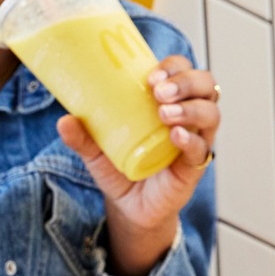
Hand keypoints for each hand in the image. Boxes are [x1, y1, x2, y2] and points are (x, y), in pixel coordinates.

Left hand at [57, 55, 218, 275]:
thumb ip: (82, 137)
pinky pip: (202, 149)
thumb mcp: (96, 151)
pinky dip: (191, 140)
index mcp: (167, 101)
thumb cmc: (120, 170)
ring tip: (164, 114)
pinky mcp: (194, 166)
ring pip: (211, 113)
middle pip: (205, 85)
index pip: (182, 70)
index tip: (151, 76)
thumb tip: (64, 121)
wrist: (129, 208)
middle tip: (159, 93)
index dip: (173, 67)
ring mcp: (195, 140)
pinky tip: (176, 137)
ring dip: (190, 108)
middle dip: (185, 82)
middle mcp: (187, 116)